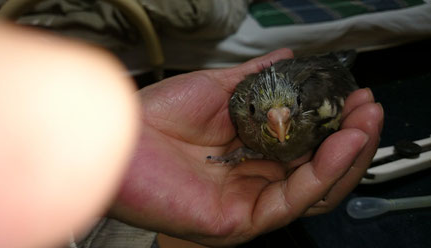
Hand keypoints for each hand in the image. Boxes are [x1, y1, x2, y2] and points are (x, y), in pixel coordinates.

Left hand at [110, 48, 382, 245]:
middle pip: (315, 170)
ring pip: (312, 190)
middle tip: (369, 108)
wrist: (114, 133)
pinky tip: (342, 144)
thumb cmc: (157, 116)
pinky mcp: (238, 221)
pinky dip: (322, 173)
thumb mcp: (219, 89)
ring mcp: (247, 204)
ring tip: (365, 122)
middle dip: (348, 138)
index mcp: (248, 154)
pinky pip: (291, 201)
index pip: (304, 146)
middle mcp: (252, 181)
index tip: (353, 94)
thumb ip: (259, 78)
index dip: (332, 122)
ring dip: (345, 156)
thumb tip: (292, 58)